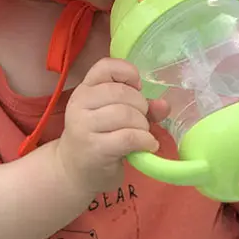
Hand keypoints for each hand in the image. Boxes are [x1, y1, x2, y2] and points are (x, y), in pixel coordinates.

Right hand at [57, 58, 162, 194]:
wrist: (75, 171)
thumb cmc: (98, 138)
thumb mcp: (115, 116)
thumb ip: (141, 106)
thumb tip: (164, 105)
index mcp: (85, 89)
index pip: (105, 66)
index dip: (127, 72)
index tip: (137, 88)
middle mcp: (80, 103)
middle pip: (121, 93)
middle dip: (141, 106)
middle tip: (142, 120)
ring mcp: (84, 126)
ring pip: (125, 114)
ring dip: (143, 125)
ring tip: (143, 134)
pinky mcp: (94, 148)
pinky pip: (128, 137)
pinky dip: (145, 141)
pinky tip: (147, 146)